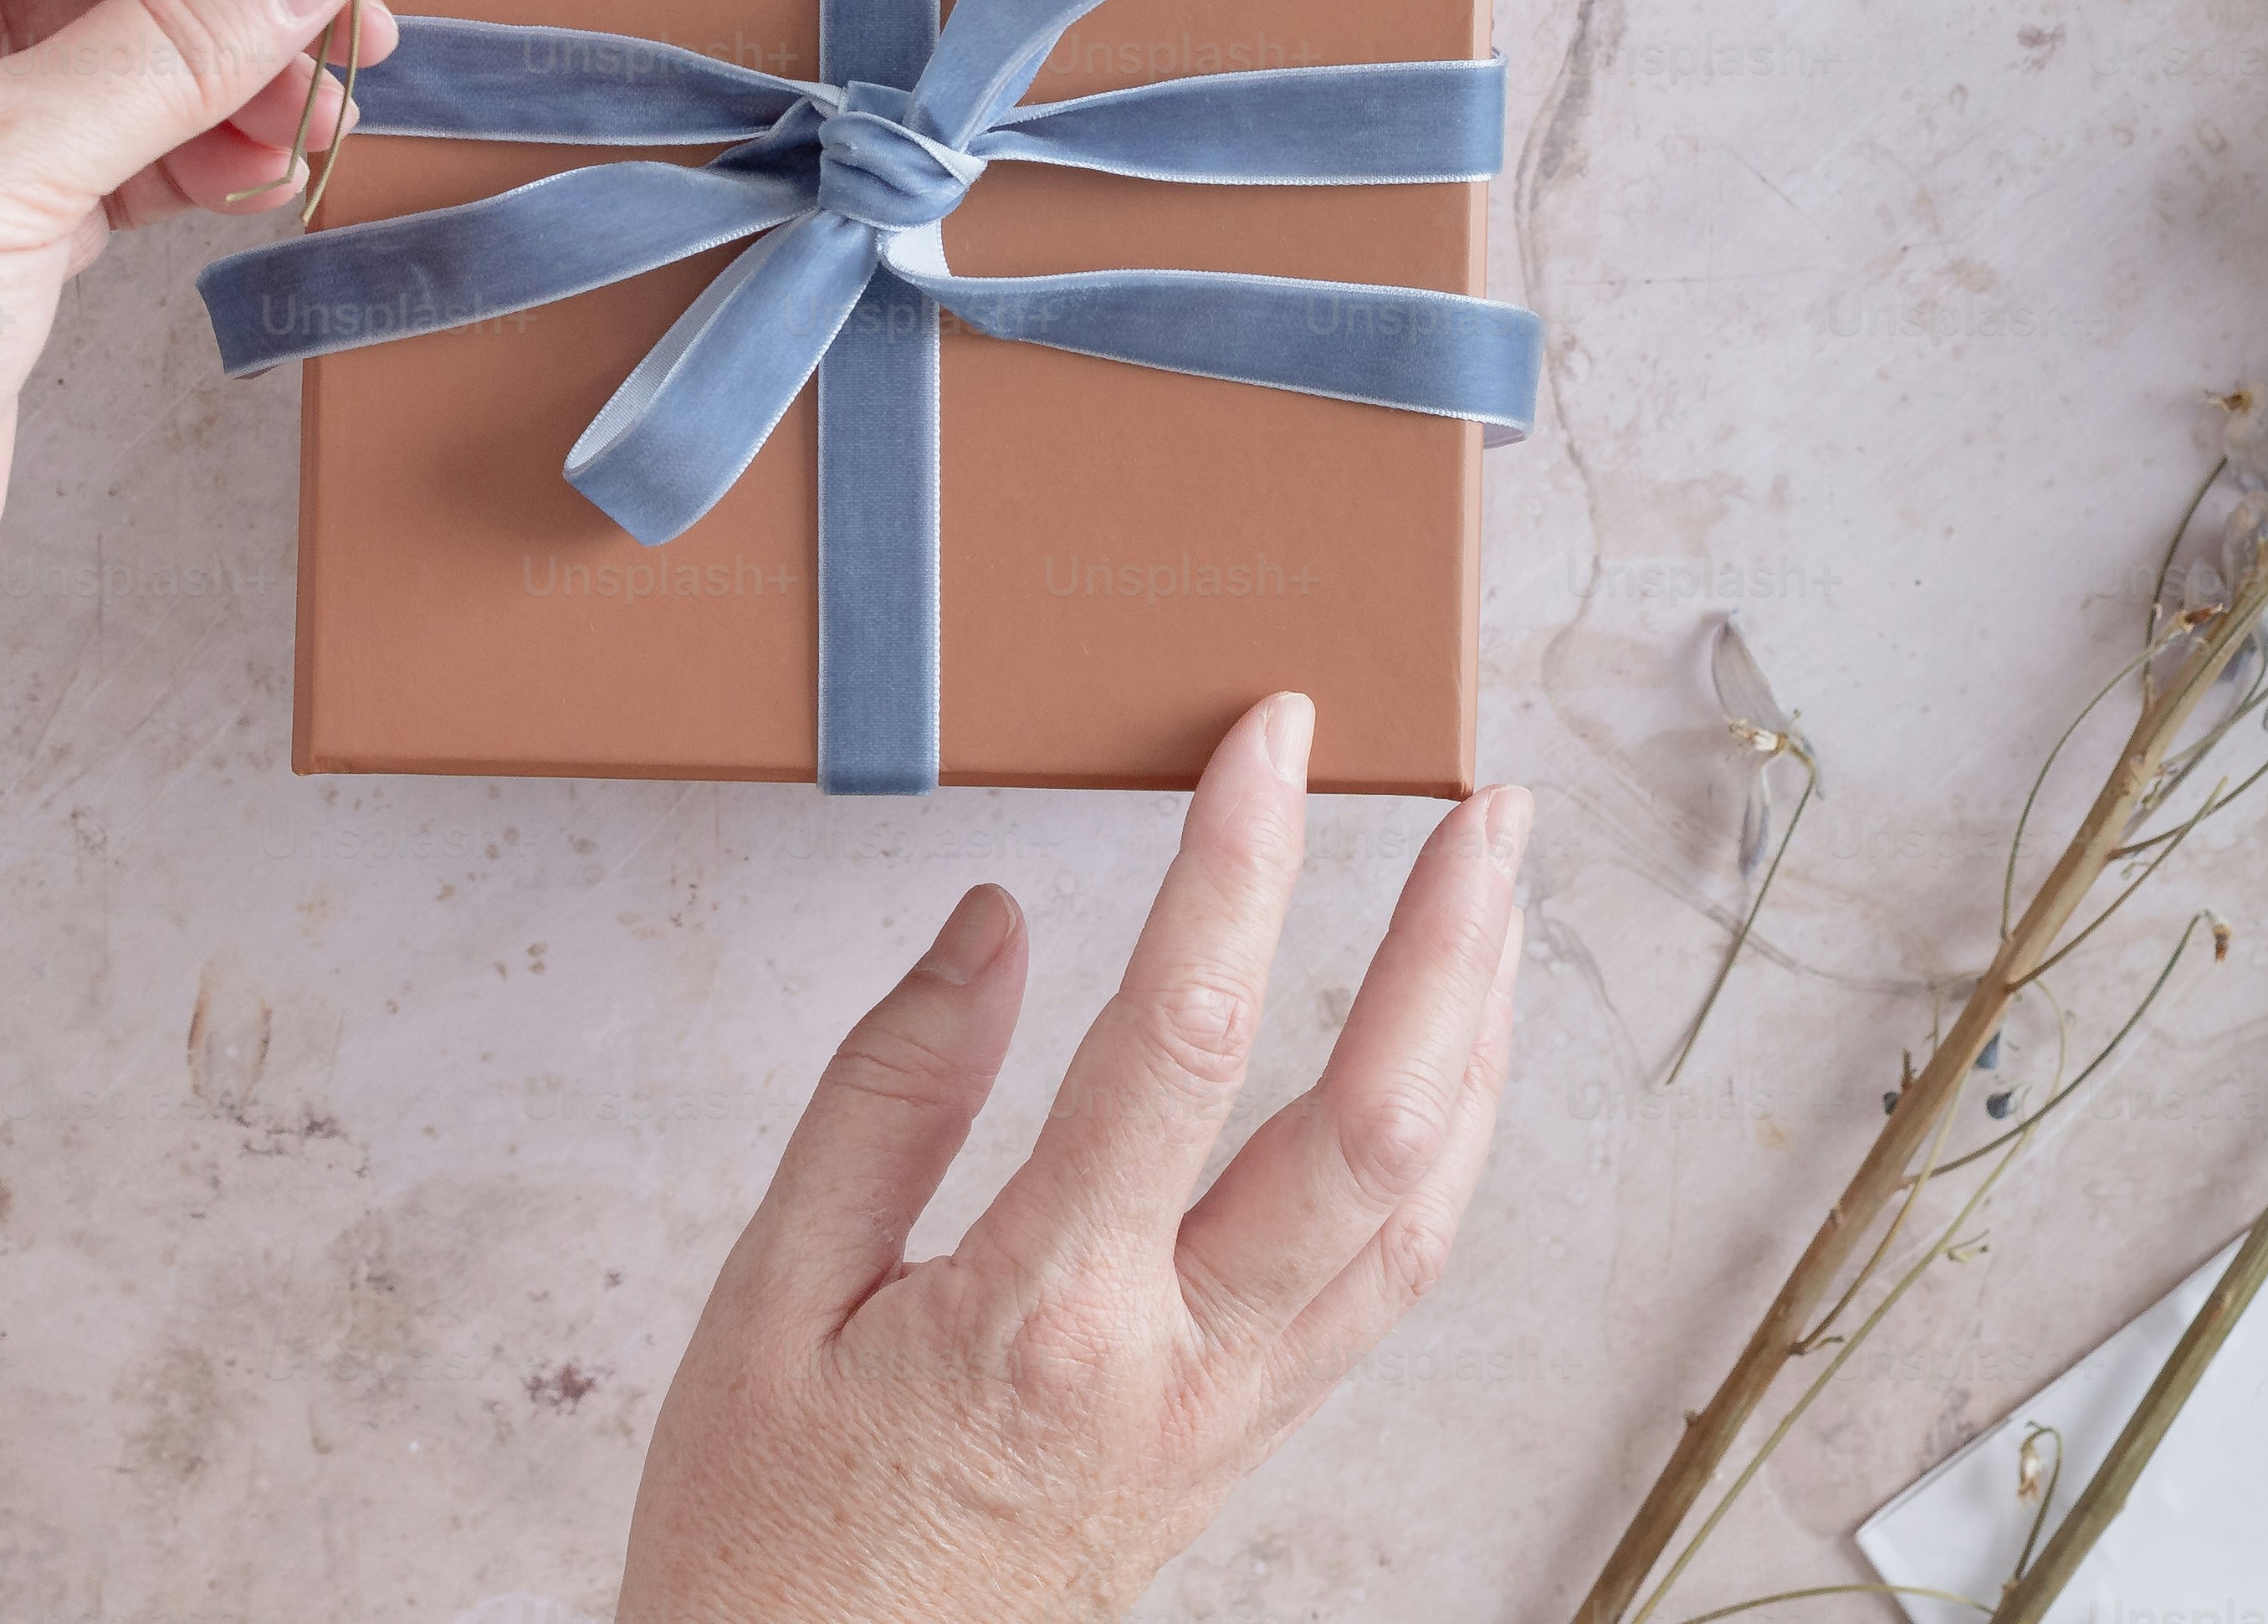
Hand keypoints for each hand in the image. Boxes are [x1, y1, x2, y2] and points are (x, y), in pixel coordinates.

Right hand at [622, 697, 1532, 1623]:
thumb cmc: (769, 1530)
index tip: (1266, 737)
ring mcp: (1233, 1418)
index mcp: (1043, 1314)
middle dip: (1448, 951)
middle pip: (1374, 1134)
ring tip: (1498, 905)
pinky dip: (1441, 1157)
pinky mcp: (1245, 1447)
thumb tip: (997, 925)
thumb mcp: (770, 1296)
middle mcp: (1178, 1369)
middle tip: (1481, 809)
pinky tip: (1442, 1077)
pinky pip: (1386, 1288)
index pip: (1178, 1040)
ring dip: (1477, 1047)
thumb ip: (889, 1095)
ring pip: (1417, 1217)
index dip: (1239, 864)